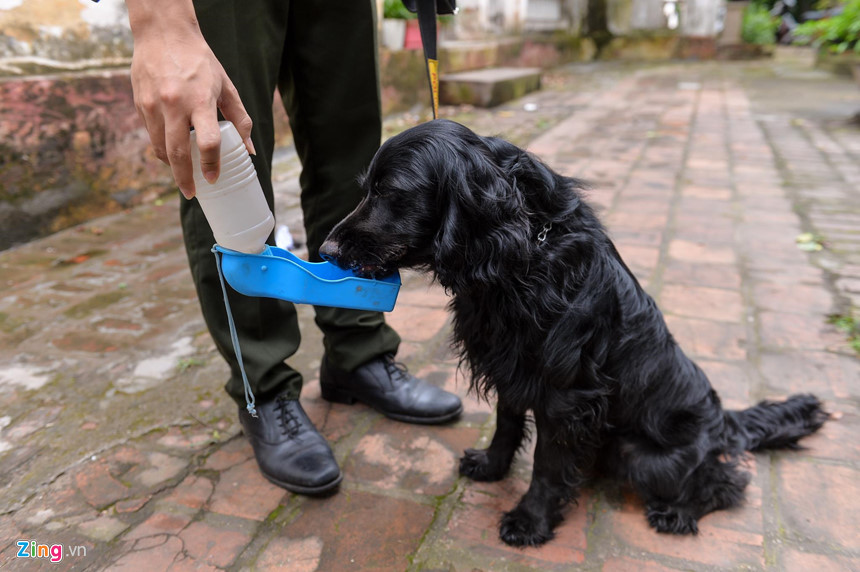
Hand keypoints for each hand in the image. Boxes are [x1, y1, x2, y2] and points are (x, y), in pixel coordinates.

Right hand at [128, 4, 253, 198]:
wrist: (163, 34)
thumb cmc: (200, 61)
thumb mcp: (226, 87)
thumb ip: (240, 119)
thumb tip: (248, 150)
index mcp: (200, 100)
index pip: (207, 140)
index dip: (211, 163)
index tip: (214, 177)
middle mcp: (174, 104)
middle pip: (177, 152)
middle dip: (185, 178)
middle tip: (192, 193)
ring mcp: (153, 105)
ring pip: (160, 147)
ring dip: (171, 166)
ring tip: (183, 176)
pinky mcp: (140, 104)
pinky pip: (151, 135)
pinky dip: (161, 149)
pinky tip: (171, 153)